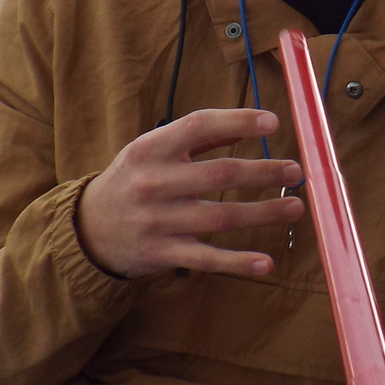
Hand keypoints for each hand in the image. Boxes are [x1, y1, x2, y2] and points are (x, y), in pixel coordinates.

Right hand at [77, 108, 303, 278]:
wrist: (87, 229)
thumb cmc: (136, 179)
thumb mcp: (154, 149)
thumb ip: (201, 135)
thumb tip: (254, 123)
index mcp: (151, 149)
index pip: (198, 126)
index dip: (238, 121)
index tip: (274, 123)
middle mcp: (153, 183)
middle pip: (219, 174)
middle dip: (264, 172)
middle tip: (296, 171)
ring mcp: (157, 221)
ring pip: (220, 217)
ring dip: (264, 213)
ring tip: (296, 207)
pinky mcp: (162, 253)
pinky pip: (206, 259)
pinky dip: (237, 262)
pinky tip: (266, 263)